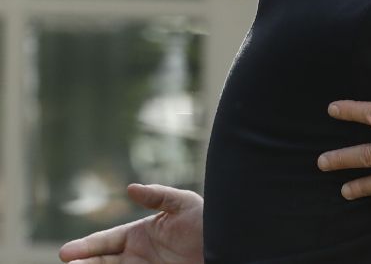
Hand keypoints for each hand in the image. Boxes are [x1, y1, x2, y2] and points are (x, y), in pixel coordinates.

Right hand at [58, 183, 202, 263]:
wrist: (230, 244)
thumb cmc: (209, 221)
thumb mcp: (184, 204)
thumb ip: (158, 196)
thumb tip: (130, 188)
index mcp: (139, 235)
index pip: (105, 241)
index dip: (85, 247)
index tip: (66, 253)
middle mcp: (137, 255)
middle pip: (101, 262)